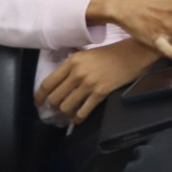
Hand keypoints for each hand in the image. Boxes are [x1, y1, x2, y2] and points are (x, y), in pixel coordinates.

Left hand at [34, 40, 159, 124]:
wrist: (133, 54)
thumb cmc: (111, 53)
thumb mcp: (87, 54)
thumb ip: (72, 67)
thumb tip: (60, 83)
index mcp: (72, 61)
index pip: (48, 83)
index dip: (39, 96)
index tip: (38, 103)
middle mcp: (77, 73)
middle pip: (54, 97)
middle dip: (54, 106)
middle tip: (57, 108)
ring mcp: (89, 83)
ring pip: (66, 107)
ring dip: (66, 112)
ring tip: (70, 112)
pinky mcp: (100, 93)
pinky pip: (82, 112)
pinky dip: (78, 118)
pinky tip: (79, 118)